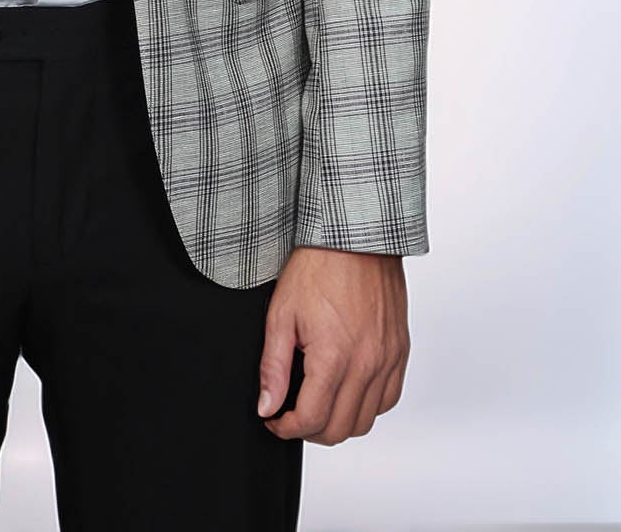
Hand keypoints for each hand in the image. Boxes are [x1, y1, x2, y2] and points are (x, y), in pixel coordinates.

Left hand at [257, 248, 409, 444]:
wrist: (354, 237)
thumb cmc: (318, 267)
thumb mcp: (281, 314)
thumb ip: (273, 367)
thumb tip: (267, 406)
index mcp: (334, 356)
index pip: (311, 420)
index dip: (286, 428)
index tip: (274, 419)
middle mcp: (367, 364)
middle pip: (340, 430)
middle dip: (310, 430)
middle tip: (292, 413)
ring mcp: (388, 359)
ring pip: (366, 421)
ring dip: (339, 421)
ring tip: (319, 402)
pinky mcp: (400, 351)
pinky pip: (389, 399)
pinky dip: (368, 405)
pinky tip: (347, 388)